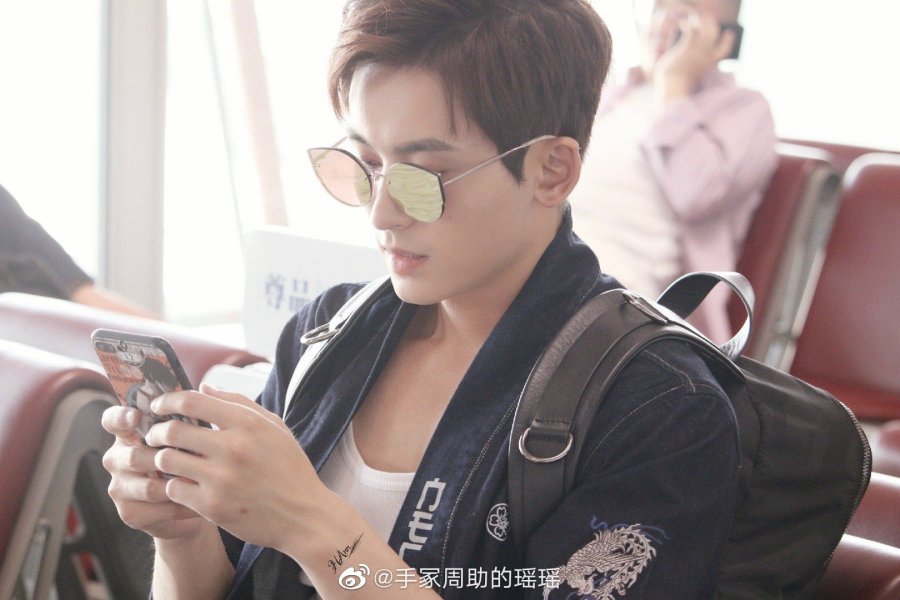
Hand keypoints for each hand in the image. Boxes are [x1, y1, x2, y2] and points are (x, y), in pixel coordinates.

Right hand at [101, 405, 207, 539]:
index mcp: (129, 434)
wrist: (192, 503)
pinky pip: (156, 508)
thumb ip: (189, 417)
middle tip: (190, 458)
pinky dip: (180, 505)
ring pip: (147, 486)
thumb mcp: (190, 437)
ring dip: (177, 484)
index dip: (121, 418)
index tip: (136, 416)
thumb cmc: (191, 460)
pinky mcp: (129, 512)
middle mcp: (118, 458)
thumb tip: (206, 388)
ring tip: (202, 483)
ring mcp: (120, 487)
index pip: (112, 420)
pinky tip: (198, 502)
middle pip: (132, 456)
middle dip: (163, 459)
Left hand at [143, 384, 333, 554]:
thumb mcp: (275, 427)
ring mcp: (221, 478)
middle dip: (157, 431)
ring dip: (162, 457)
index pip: (192, 401)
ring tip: (167, 459)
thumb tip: (204, 387)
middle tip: (156, 435)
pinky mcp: (212, 506)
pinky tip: (181, 484)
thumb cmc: (290, 469)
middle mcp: (234, 448)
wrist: (304, 515)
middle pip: (173, 429)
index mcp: (248, 423)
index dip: (167, 401)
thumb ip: (240, 403)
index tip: (159, 406)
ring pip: (167, 459)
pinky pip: (174, 488)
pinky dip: (173, 485)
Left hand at [650, 8, 734, 102]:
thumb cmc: (677, 87)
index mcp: (710, 65)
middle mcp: (707, 56)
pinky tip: (682, 23)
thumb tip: (688, 61)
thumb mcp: (688, 77)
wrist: (672, 88)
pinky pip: (690, 29)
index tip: (729, 34)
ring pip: (706, 29)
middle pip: (715, 35)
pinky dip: (687, 24)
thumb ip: (694, 69)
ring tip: (695, 18)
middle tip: (709, 18)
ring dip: (701, 21)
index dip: (727, 41)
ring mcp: (698, 51)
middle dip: (713, 25)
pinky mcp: (687, 47)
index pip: (724, 50)